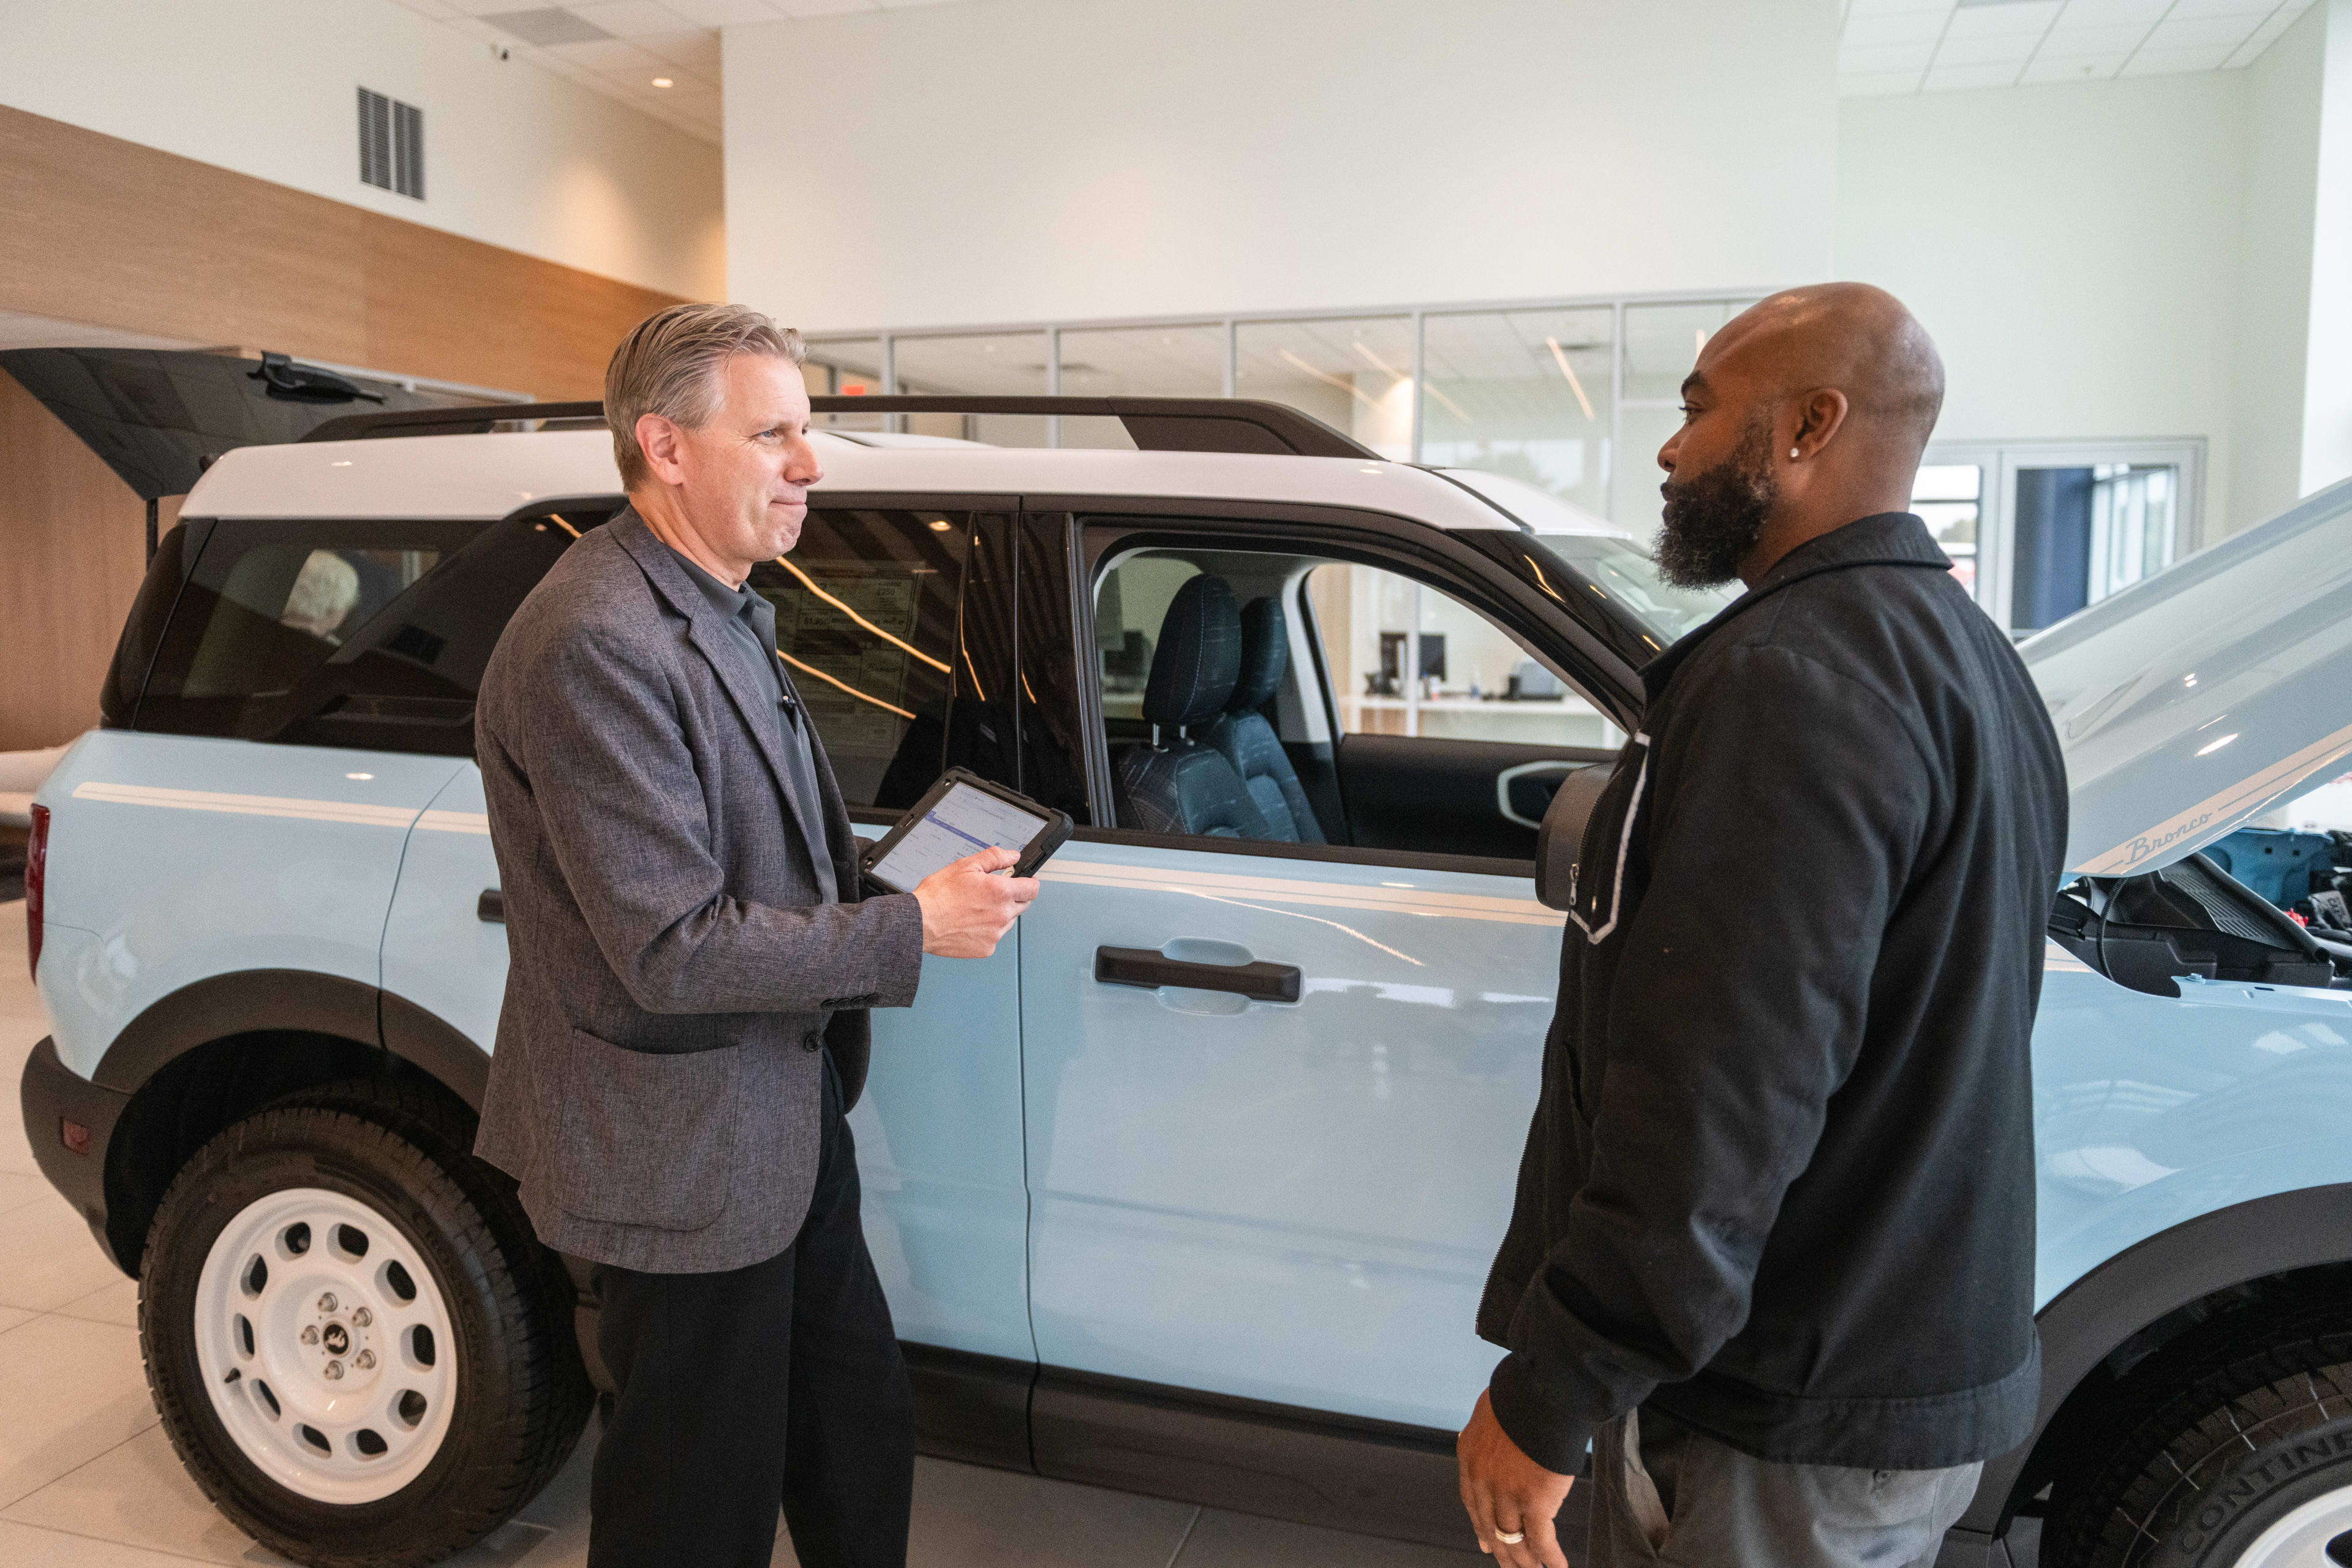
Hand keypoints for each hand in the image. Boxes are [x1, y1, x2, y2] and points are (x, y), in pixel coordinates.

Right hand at [912, 846, 1038, 958]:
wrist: (920, 923)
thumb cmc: (939, 895)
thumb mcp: (966, 866)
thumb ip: (995, 858)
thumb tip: (1013, 856)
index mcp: (1001, 892)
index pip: (1033, 888)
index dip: (1029, 882)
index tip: (1024, 882)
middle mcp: (1002, 915)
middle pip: (1023, 905)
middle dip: (1013, 897)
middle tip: (992, 894)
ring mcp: (995, 934)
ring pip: (1008, 922)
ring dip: (1000, 914)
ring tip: (976, 908)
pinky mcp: (986, 949)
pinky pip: (995, 937)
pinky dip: (987, 930)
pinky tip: (970, 923)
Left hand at [1458, 1389, 1573, 1567]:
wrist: (1542, 1393)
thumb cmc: (1522, 1397)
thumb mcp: (1490, 1415)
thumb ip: (1486, 1435)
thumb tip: (1486, 1442)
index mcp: (1470, 1458)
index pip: (1472, 1503)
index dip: (1480, 1527)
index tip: (1485, 1544)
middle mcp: (1484, 1480)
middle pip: (1490, 1527)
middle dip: (1501, 1551)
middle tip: (1509, 1565)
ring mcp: (1508, 1494)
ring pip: (1513, 1540)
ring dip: (1524, 1561)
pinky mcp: (1535, 1502)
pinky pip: (1541, 1541)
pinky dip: (1550, 1559)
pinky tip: (1556, 1567)